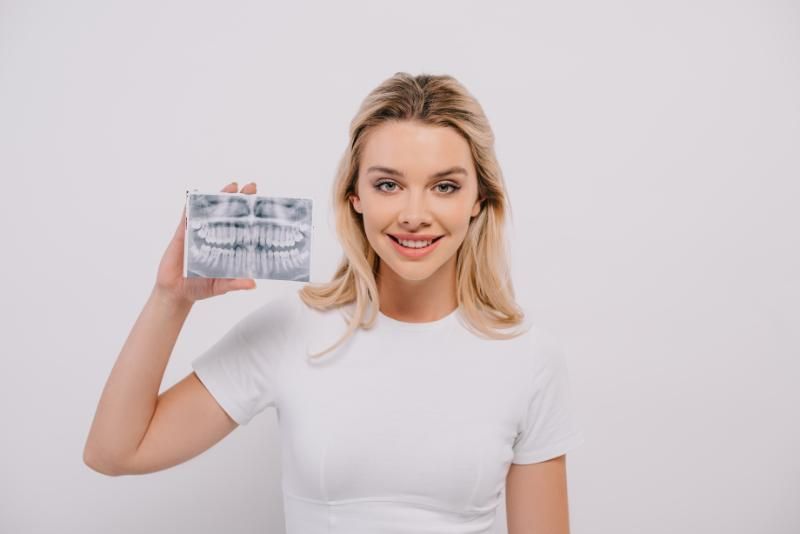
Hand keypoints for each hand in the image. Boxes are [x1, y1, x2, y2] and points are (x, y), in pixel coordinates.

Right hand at [154, 181, 257, 303]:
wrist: (177, 292)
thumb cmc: (201, 287)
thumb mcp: (222, 286)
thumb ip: (235, 283)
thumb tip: (252, 284)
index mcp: (227, 246)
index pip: (241, 226)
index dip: (251, 215)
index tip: (262, 203)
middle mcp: (215, 236)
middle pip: (228, 213)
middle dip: (239, 199)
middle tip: (250, 187)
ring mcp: (199, 233)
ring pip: (210, 211)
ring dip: (219, 197)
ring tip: (231, 186)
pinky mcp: (182, 235)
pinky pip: (186, 218)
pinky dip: (190, 207)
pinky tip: (195, 196)